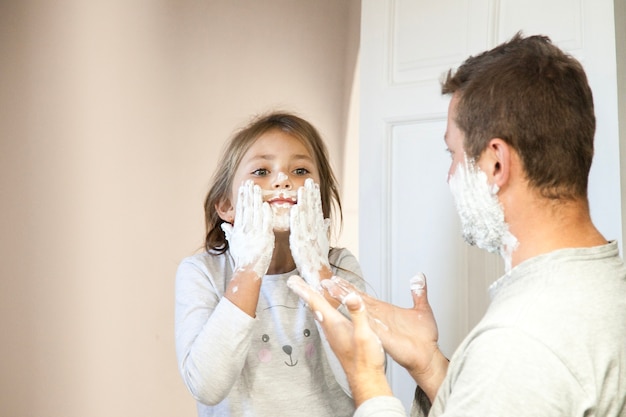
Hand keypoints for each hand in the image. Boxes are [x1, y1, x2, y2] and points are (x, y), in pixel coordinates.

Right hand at [221, 180, 274, 278]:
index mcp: (239, 229)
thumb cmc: (242, 258)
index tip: (243, 187)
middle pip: (247, 207)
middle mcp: (246, 229)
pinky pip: (266, 223)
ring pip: (256, 212)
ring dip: (256, 199)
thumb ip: (230, 233)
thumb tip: (225, 225)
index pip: (240, 209)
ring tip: (256, 187)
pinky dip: (266, 213)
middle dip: (247, 194)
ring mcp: (255, 233)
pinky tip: (266, 204)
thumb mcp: (233, 244)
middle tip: (249, 182)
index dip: (241, 197)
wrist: (248, 270)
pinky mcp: (265, 237)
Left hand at [287, 275, 390, 405]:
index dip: (304, 290)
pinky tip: (325, 312)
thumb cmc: (365, 360)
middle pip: (314, 306)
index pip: (316, 303)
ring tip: (308, 293)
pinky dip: (322, 310)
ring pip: (319, 314)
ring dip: (312, 301)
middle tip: (295, 283)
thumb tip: (351, 296)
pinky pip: (326, 320)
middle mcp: (330, 329)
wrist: (366, 379)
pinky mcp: (339, 340)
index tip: (293, 281)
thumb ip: (358, 314)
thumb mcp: (365, 333)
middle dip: (305, 293)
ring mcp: (334, 335)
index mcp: (334, 324)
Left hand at [289, 179, 330, 288]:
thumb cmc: (318, 258)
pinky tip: (295, 209)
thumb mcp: (322, 242)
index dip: (315, 196)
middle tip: (309, 180)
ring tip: (302, 189)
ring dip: (305, 202)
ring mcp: (308, 236)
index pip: (317, 209)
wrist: (318, 274)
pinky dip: (297, 219)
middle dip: (311, 194)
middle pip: (313, 209)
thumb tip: (326, 219)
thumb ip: (323, 229)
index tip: (314, 184)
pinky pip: (298, 229)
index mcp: (318, 229)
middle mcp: (314, 231)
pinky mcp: (300, 244)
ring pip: (306, 216)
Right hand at [322, 274, 447, 401]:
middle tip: (325, 281)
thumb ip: (419, 292)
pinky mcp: (381, 335)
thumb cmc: (423, 338)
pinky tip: (347, 306)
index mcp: (383, 310)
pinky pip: (366, 323)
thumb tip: (420, 277)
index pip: (361, 295)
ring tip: (330, 290)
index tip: (335, 278)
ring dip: (343, 299)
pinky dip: (356, 315)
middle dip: (339, 290)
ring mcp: (377, 326)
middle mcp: (376, 317)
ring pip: (357, 309)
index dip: (348, 287)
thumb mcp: (422, 309)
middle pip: (354, 300)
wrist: (427, 356)